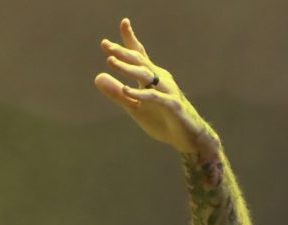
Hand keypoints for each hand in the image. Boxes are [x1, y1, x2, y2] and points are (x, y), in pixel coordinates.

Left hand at [93, 18, 219, 156]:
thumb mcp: (135, 108)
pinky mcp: (172, 106)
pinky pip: (155, 97)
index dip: (130, 40)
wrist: (189, 138)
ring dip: (128, 68)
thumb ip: (117, 94)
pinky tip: (127, 91)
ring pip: (146, 75)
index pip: (139, 55)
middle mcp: (160, 79)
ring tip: (111, 62)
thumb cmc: (163, 120)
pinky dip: (141, 94)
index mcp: (152, 78)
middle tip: (105, 45)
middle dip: (122, 52)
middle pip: (139, 61)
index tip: (123, 23)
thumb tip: (98, 77)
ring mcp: (167, 91)